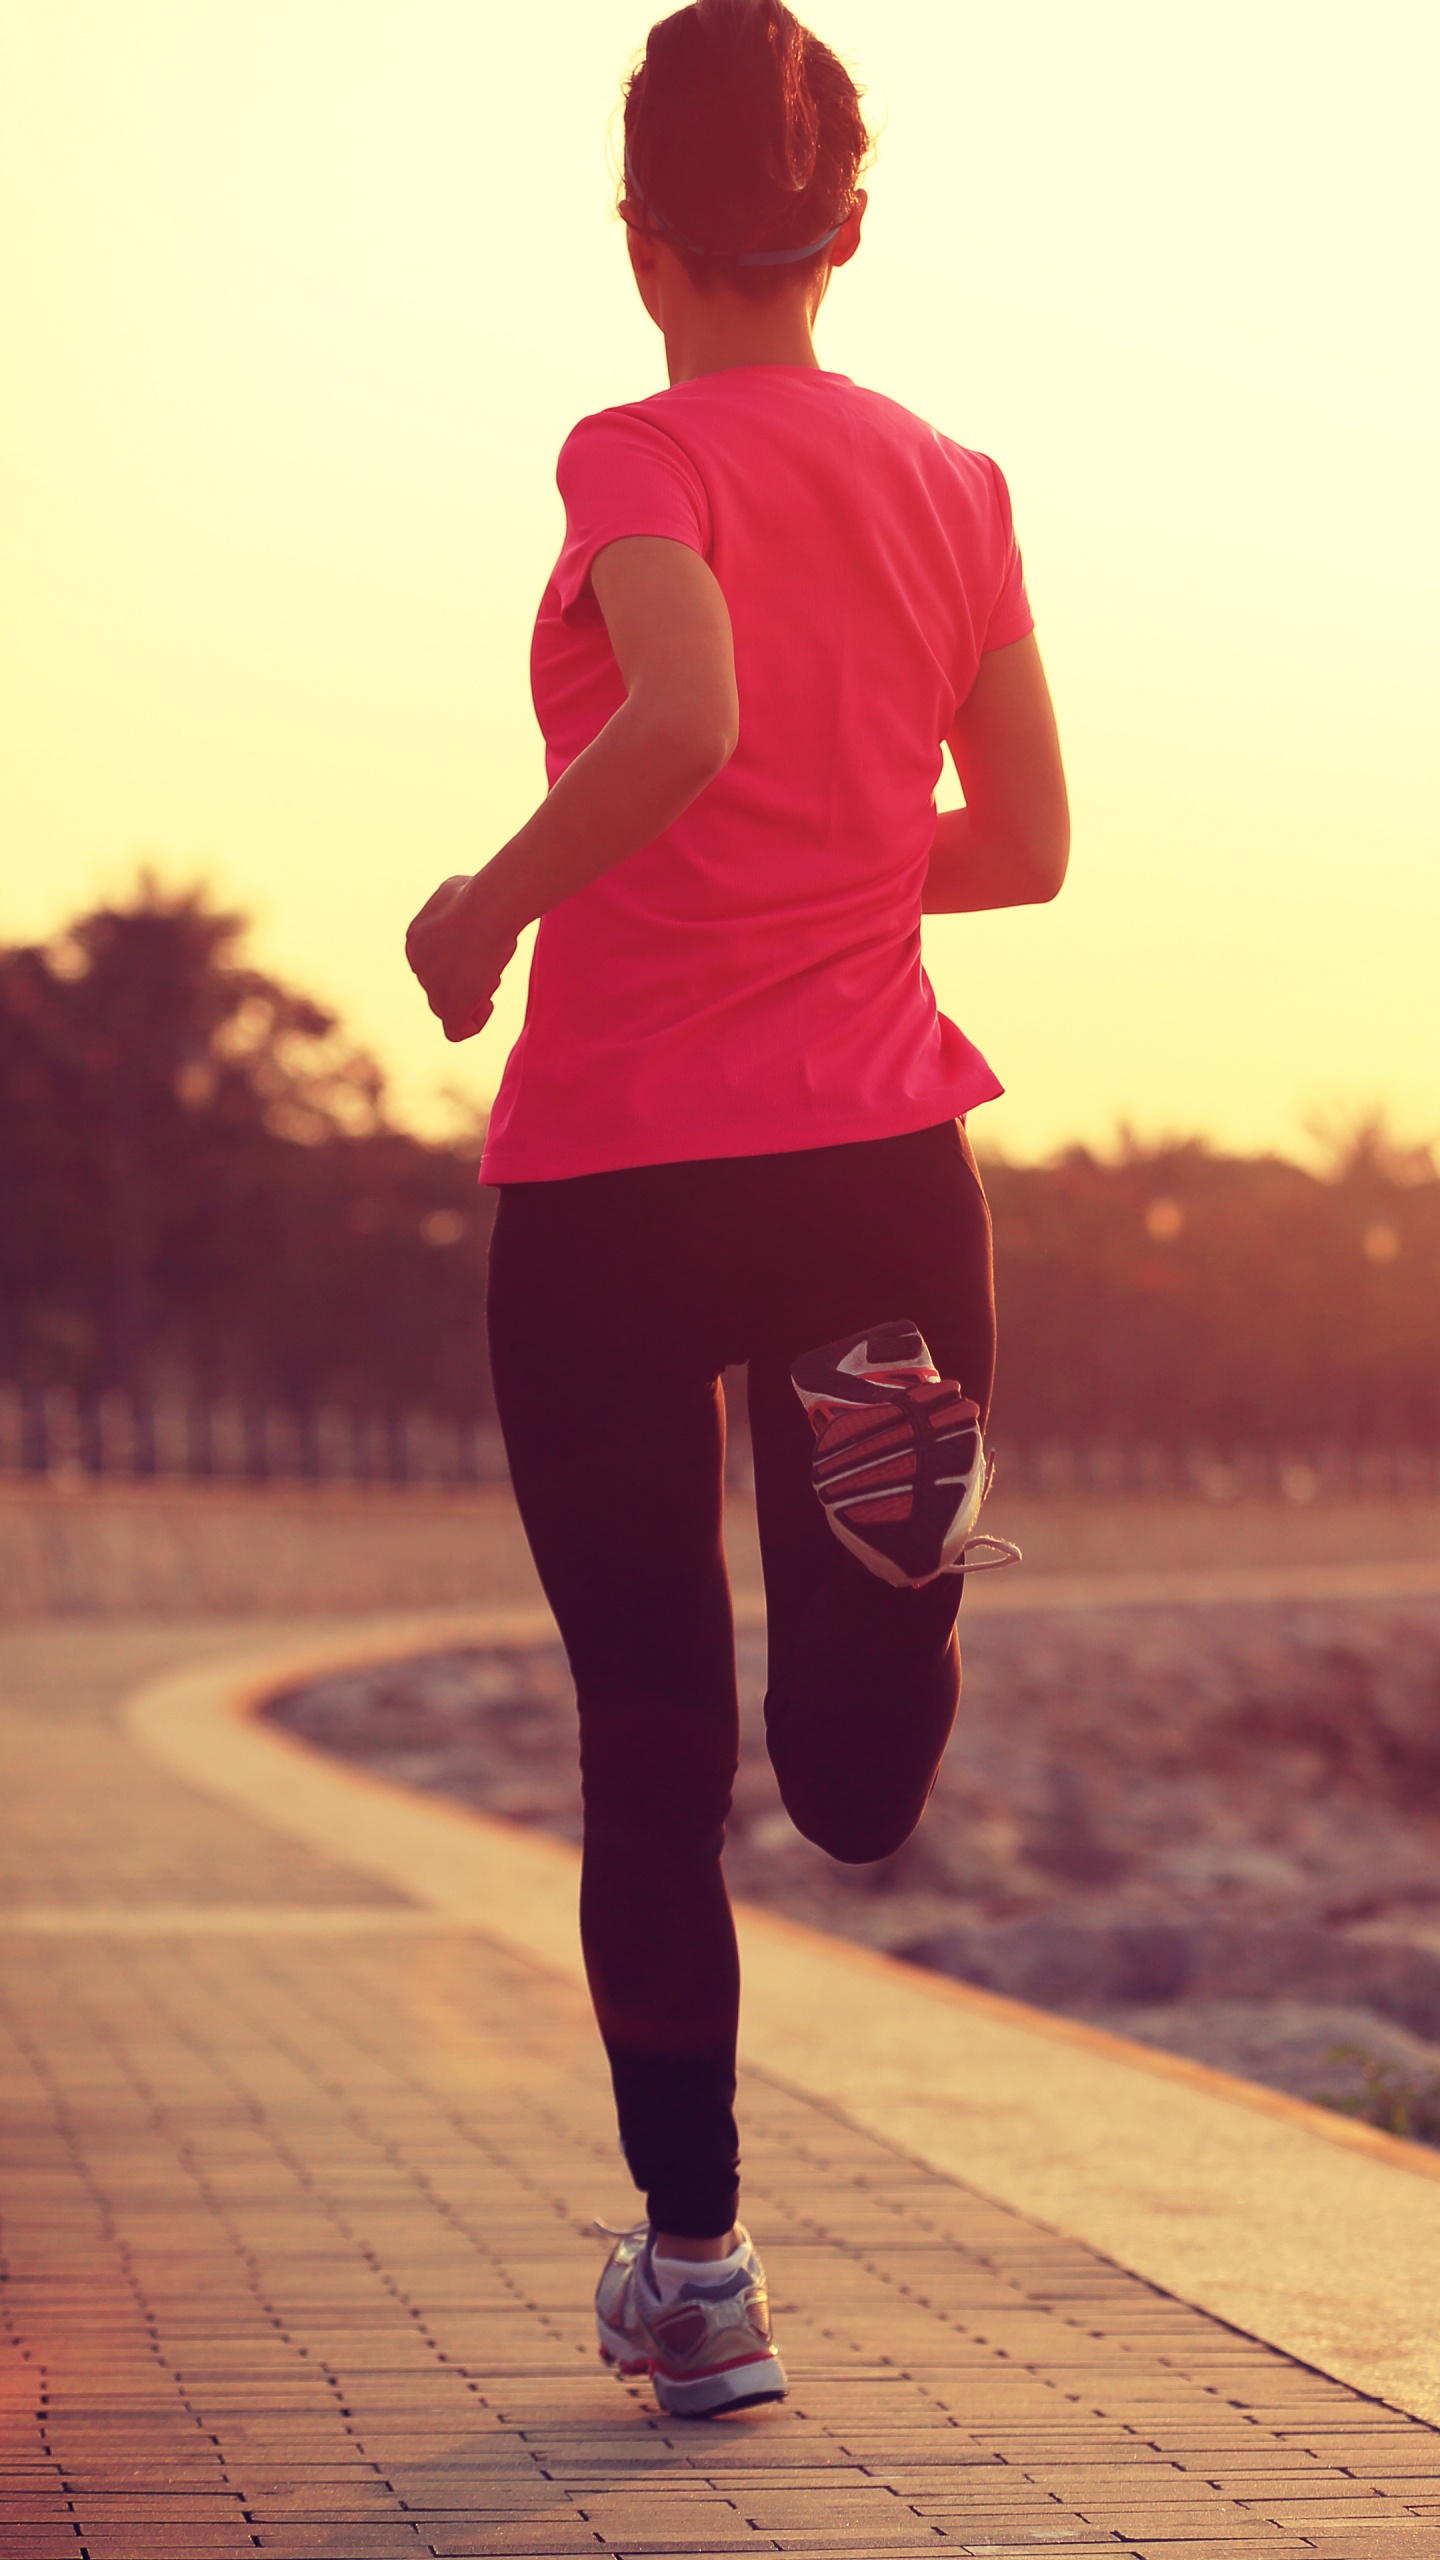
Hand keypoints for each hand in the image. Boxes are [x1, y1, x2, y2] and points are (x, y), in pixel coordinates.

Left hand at [405, 873, 517, 1041]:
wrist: (485, 909)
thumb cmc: (477, 895)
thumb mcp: (455, 889)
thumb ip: (451, 904)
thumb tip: (457, 902)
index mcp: (416, 939)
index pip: (434, 962)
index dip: (459, 959)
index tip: (479, 948)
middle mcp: (419, 966)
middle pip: (440, 986)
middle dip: (466, 979)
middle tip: (488, 964)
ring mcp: (433, 988)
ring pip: (447, 1008)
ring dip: (471, 999)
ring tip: (489, 978)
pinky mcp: (450, 1007)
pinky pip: (456, 1030)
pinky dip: (474, 1021)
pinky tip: (486, 1003)